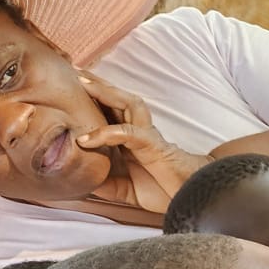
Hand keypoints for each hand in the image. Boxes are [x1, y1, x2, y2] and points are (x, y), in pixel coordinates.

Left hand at [75, 73, 208, 211]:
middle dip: (99, 84)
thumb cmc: (167, 190)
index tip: (72, 88)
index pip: (113, 112)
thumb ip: (107, 184)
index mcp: (133, 140)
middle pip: (120, 100)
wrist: (195, 197)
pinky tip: (86, 138)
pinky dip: (106, 133)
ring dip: (106, 92)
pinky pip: (127, 133)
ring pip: (128, 104)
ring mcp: (148, 136)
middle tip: (75, 70)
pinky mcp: (153, 145)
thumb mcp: (127, 190)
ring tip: (84, 82)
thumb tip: (83, 183)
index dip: (96, 99)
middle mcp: (141, 132)